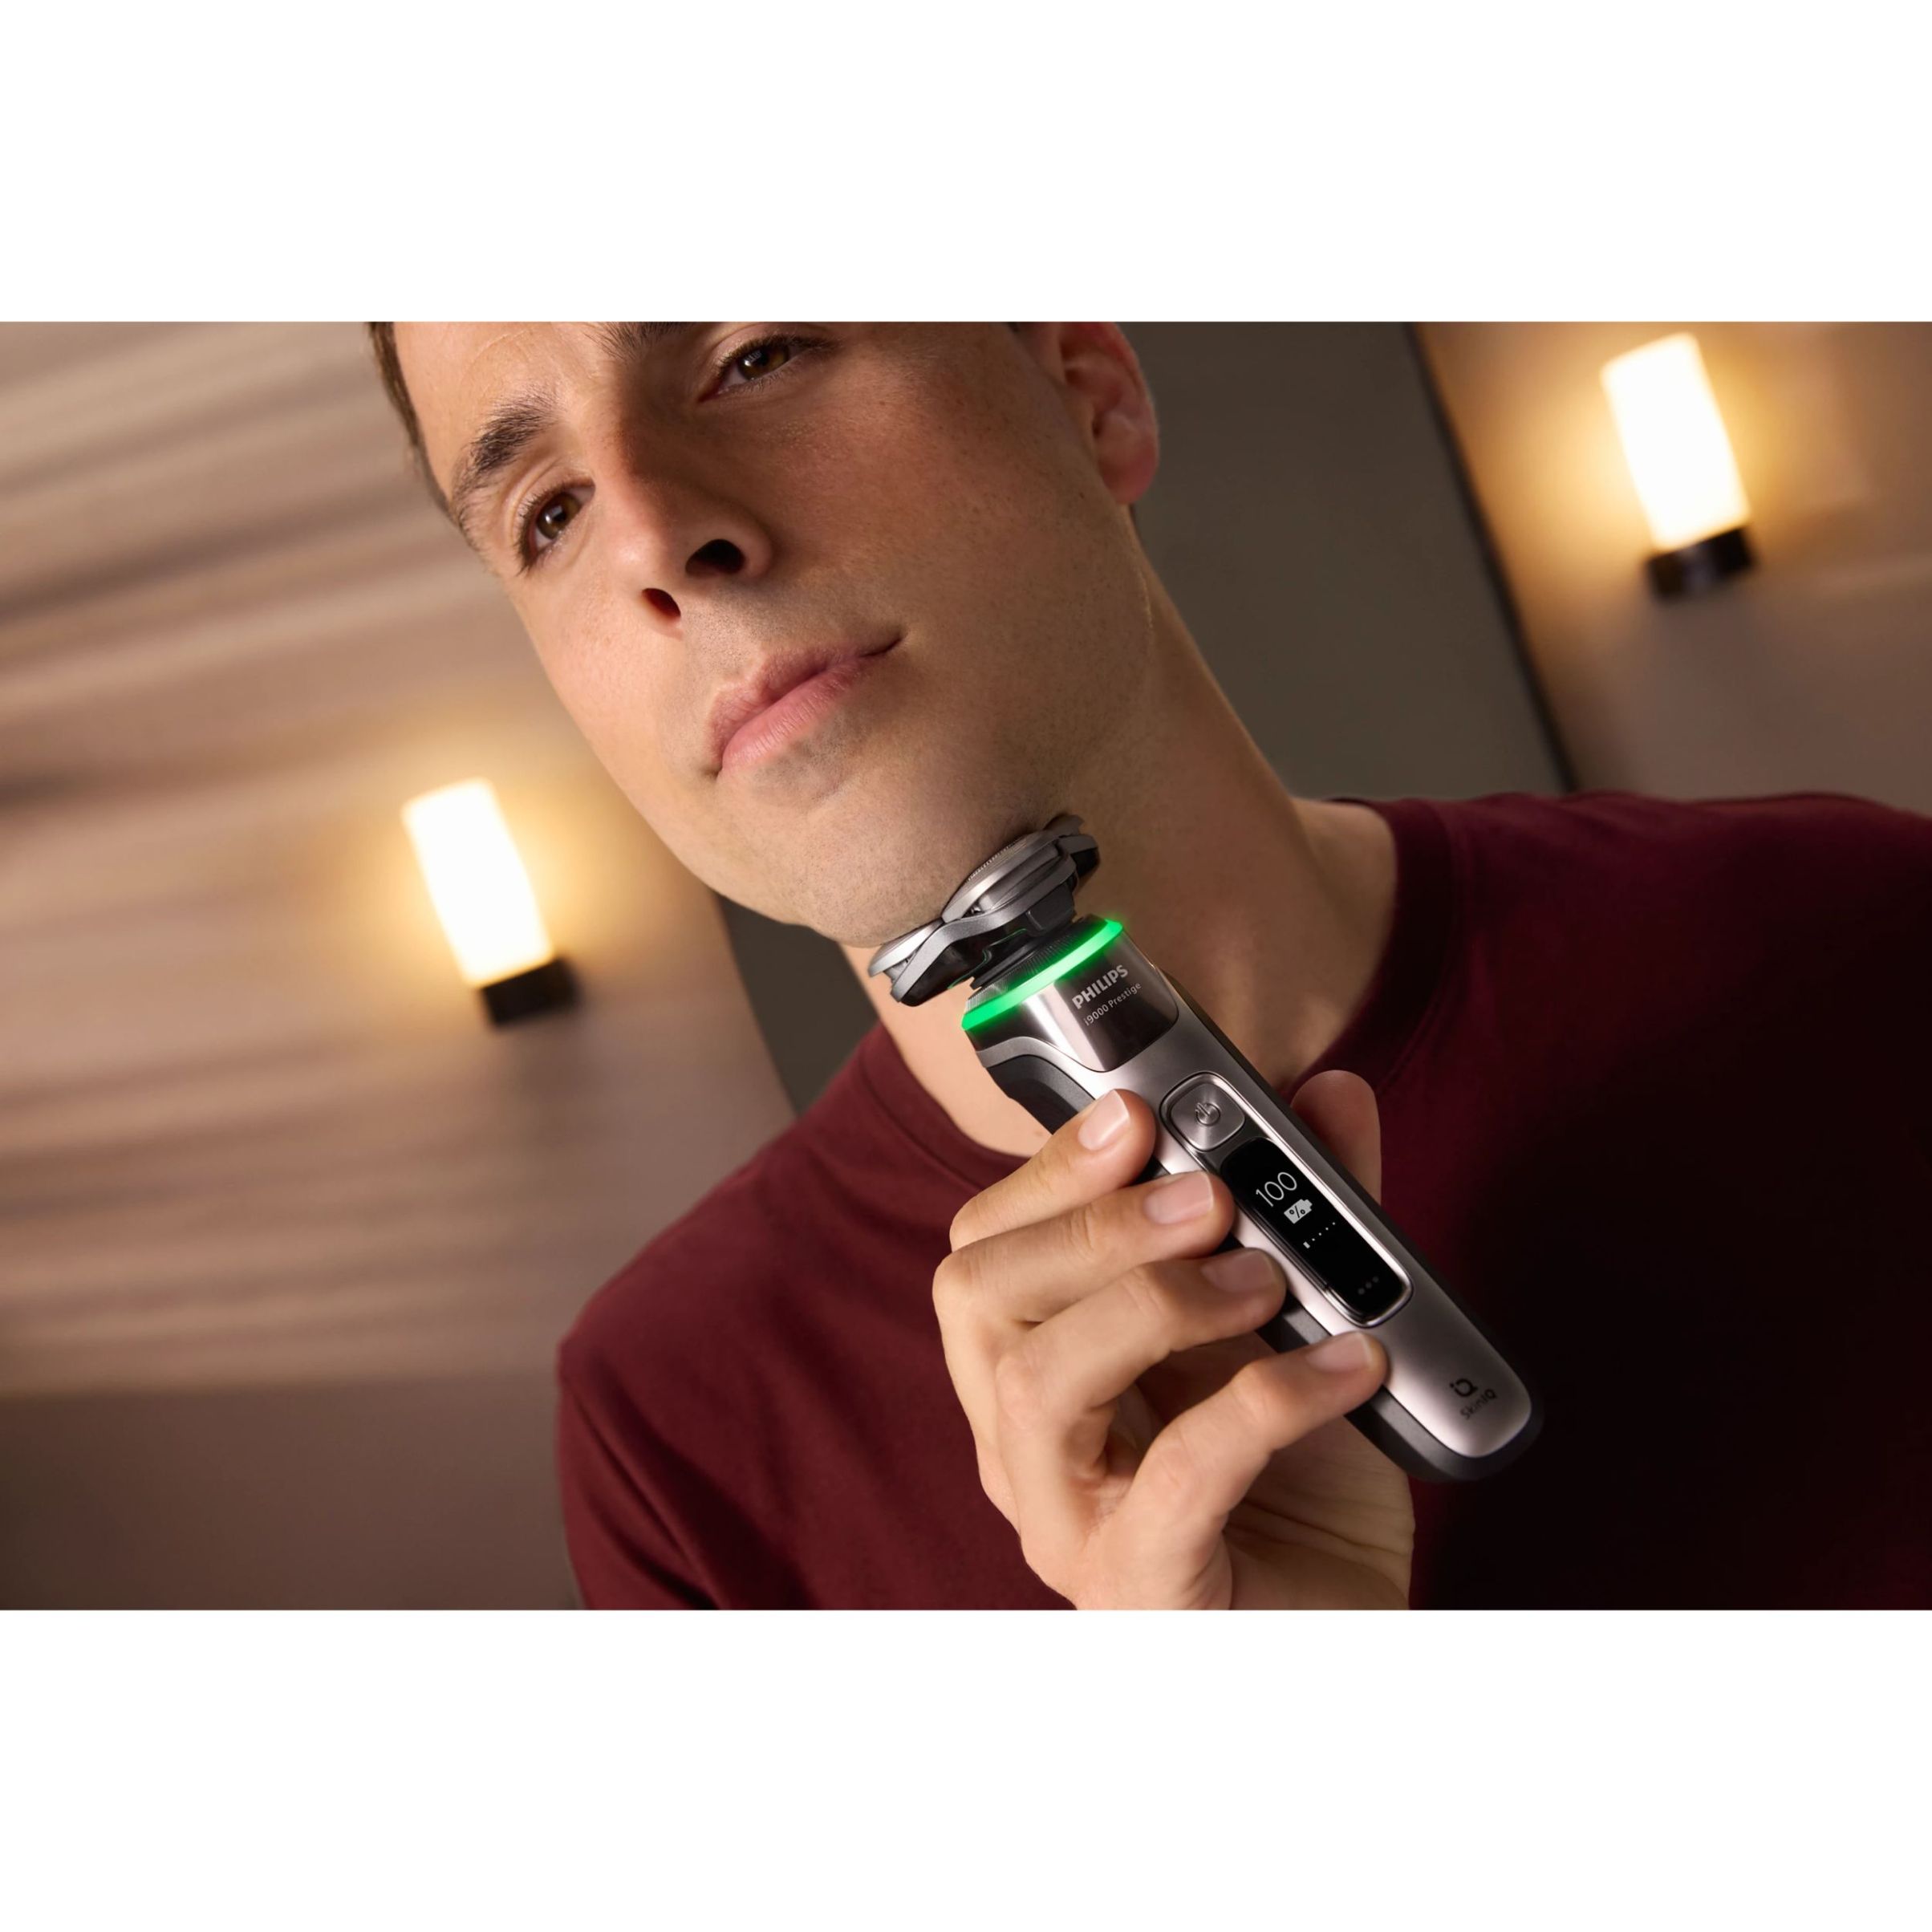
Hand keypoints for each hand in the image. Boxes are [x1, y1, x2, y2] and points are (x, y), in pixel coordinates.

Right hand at [937, 1073, 1413, 1607]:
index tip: (1135, 1112)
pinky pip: (1179, 1478)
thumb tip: (1332, 1096)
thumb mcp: (1292, 1328)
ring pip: (1042, 1383)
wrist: (1340, 1640)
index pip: (982, 1248)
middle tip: (1208, 1196)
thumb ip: (1304, 1210)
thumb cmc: (1295, 1490)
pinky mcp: (1142, 1587)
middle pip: (981, 1298)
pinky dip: (1271, 1400)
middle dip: (1092, 1224)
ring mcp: (1068, 1524)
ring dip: (1156, 1303)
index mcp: (1032, 1370)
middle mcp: (1022, 1445)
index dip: (1048, 1170)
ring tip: (1267, 1282)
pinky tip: (1352, 1364)